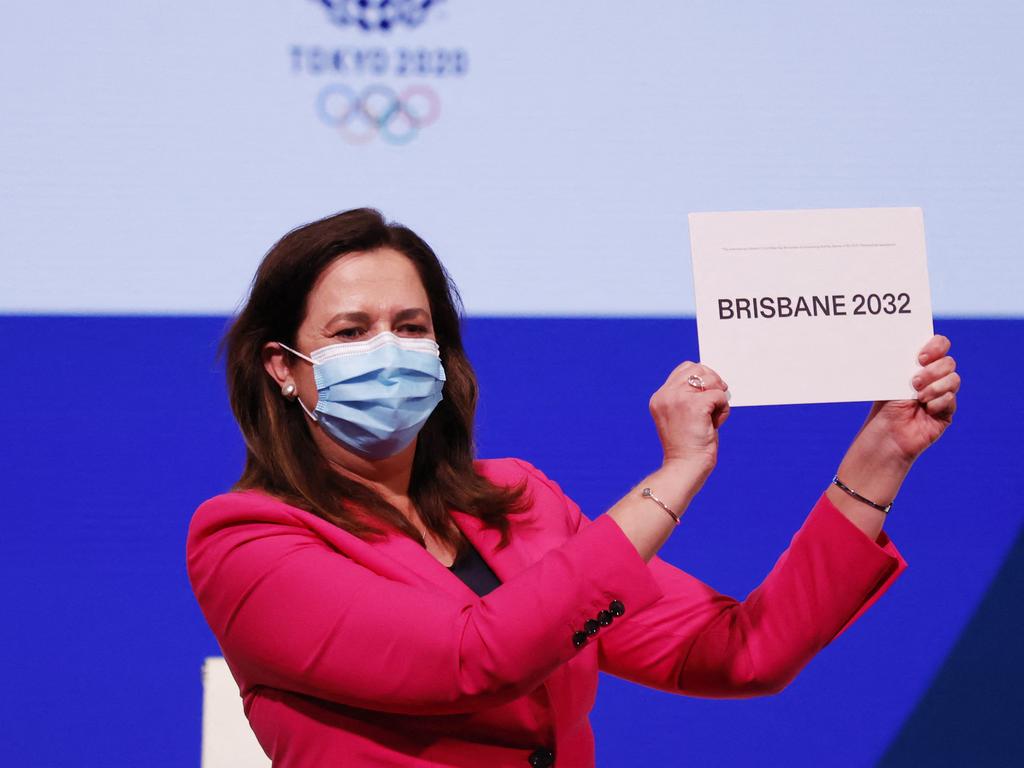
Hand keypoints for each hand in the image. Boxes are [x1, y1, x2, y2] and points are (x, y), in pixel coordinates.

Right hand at [649, 362, 729, 472]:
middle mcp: (666, 395)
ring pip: (710, 379)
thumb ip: (688, 396)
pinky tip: (715, 424)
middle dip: (713, 383)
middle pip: (698, 369)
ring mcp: (679, 399)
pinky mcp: (694, 406)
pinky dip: (723, 410)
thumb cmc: (688, 446)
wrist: (685, 467)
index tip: (708, 395)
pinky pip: (719, 395)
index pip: (685, 369)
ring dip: (718, 396)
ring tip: (712, 417)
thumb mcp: (682, 416)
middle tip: (714, 404)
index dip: (702, 378)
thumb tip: (713, 379)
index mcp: (660, 397)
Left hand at [859, 334, 959, 464]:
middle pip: (949, 362)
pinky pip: (951, 399)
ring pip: (954, 380)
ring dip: (935, 387)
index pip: (940, 345)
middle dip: (933, 371)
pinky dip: (938, 403)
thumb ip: (906, 363)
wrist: (888, 433)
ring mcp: (943, 393)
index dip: (936, 346)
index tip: (921, 357)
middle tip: (914, 382)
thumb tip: (912, 347)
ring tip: (918, 397)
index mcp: (921, 365)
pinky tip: (926, 409)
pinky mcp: (947, 411)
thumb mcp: (894, 379)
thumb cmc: (886, 405)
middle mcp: (935, 377)